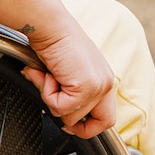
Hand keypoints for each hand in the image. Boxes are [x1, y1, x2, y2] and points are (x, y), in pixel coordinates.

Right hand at [0, 0, 115, 138]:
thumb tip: (57, 113)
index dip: (87, 128)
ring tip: (50, 77)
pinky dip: (48, 94)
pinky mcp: (85, 87)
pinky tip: (49, 75)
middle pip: (94, 124)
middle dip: (66, 115)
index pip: (106, 119)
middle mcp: (106, 84)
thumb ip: (68, 94)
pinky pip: (60, 108)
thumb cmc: (54, 43)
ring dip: (52, 100)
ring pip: (71, 117)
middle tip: (51, 97)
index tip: (68, 124)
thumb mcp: (67, 73)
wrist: (51, 27)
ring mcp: (98, 87)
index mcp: (104, 80)